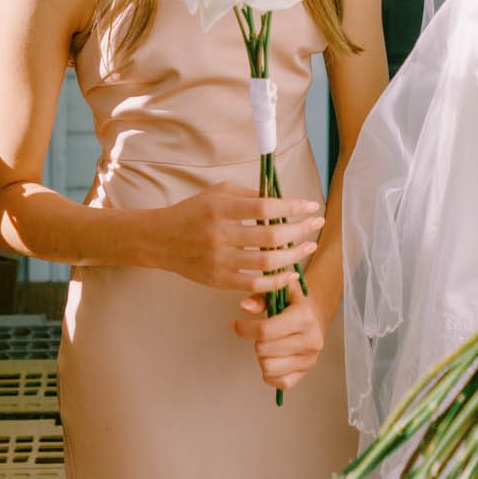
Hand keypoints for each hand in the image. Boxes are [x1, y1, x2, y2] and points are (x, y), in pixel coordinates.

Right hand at [148, 182, 322, 293]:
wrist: (160, 240)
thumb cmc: (192, 211)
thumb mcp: (217, 193)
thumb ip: (248, 196)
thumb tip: (283, 200)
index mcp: (220, 208)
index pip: (265, 207)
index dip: (292, 206)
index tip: (311, 205)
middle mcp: (220, 234)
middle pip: (270, 235)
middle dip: (300, 230)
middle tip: (317, 225)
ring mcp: (219, 260)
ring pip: (266, 262)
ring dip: (294, 256)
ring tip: (309, 247)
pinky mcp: (218, 280)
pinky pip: (254, 285)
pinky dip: (276, 281)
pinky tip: (291, 273)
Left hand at [232, 288, 329, 391]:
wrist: (315, 314)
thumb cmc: (293, 302)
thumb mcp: (279, 291)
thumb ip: (260, 297)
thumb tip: (245, 307)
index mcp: (304, 317)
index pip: (265, 331)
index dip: (244, 328)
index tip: (235, 324)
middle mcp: (310, 340)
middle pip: (263, 350)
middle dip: (255, 341)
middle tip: (258, 335)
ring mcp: (310, 358)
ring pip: (268, 368)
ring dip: (261, 357)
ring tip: (267, 346)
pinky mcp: (306, 372)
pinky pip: (281, 383)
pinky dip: (271, 373)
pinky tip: (271, 359)